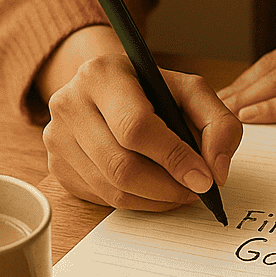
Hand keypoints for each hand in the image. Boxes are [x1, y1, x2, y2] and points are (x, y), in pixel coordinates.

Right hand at [43, 54, 242, 210]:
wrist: (107, 88)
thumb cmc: (151, 89)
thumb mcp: (190, 90)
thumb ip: (218, 123)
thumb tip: (215, 172)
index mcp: (102, 74)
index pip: (136, 126)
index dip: (173, 157)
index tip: (204, 178)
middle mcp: (70, 103)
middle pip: (121, 165)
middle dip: (167, 186)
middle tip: (196, 190)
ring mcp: (57, 138)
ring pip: (112, 188)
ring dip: (156, 199)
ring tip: (181, 190)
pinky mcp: (57, 167)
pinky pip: (102, 198)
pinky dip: (137, 202)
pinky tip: (155, 190)